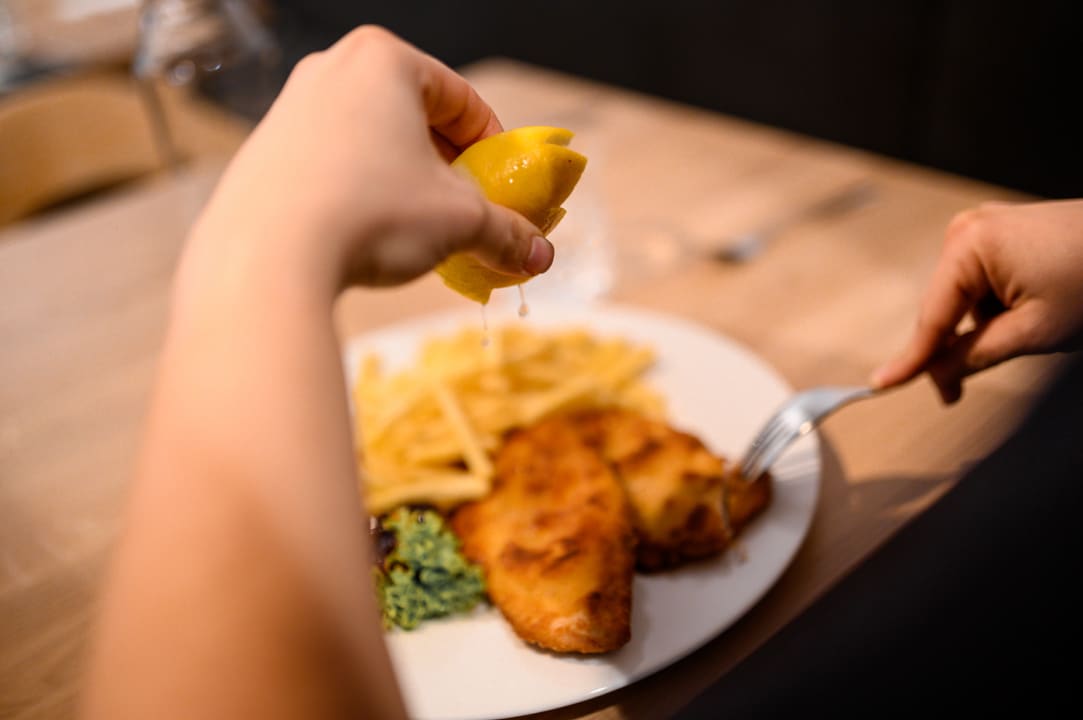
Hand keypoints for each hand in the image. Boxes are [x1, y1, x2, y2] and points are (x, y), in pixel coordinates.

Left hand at [188, 25, 551, 290]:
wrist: (266, 257)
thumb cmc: (370, 214)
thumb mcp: (458, 221)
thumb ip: (506, 232)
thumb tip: (540, 258)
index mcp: (384, 60)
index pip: (462, 99)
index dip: (494, 148)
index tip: (505, 187)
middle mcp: (331, 69)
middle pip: (414, 117)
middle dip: (448, 167)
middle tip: (468, 210)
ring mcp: (290, 108)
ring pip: (371, 140)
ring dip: (405, 182)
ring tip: (420, 230)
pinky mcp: (264, 151)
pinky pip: (331, 164)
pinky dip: (361, 192)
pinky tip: (368, 236)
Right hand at [871, 199, 1082, 402]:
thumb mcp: (1034, 331)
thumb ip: (972, 356)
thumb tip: (933, 377)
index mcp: (969, 244)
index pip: (931, 317)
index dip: (911, 359)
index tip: (881, 385)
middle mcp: (969, 229)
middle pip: (941, 308)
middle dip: (950, 349)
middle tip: (956, 393)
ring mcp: (986, 228)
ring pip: (962, 300)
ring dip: (978, 329)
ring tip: (1025, 337)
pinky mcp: (1004, 234)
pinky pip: (980, 284)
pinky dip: (993, 311)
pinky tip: (1026, 318)